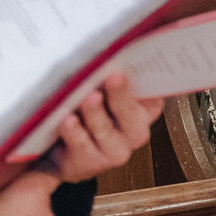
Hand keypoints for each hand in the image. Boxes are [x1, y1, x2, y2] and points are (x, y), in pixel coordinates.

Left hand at [46, 73, 161, 183]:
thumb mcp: (104, 89)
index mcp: (145, 108)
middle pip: (131, 113)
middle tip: (114, 77)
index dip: (150, 79)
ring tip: (89, 97)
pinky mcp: (91, 162)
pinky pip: (82, 145)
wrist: (62, 150)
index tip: (140, 66)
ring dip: (96, 113)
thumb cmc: (88, 109)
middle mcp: (135, 130)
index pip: (153, 93)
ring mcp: (115, 149)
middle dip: (122, 95)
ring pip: (105, 129)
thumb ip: (111, 74)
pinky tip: (68, 120)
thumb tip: (108, 53)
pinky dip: (74, 131)